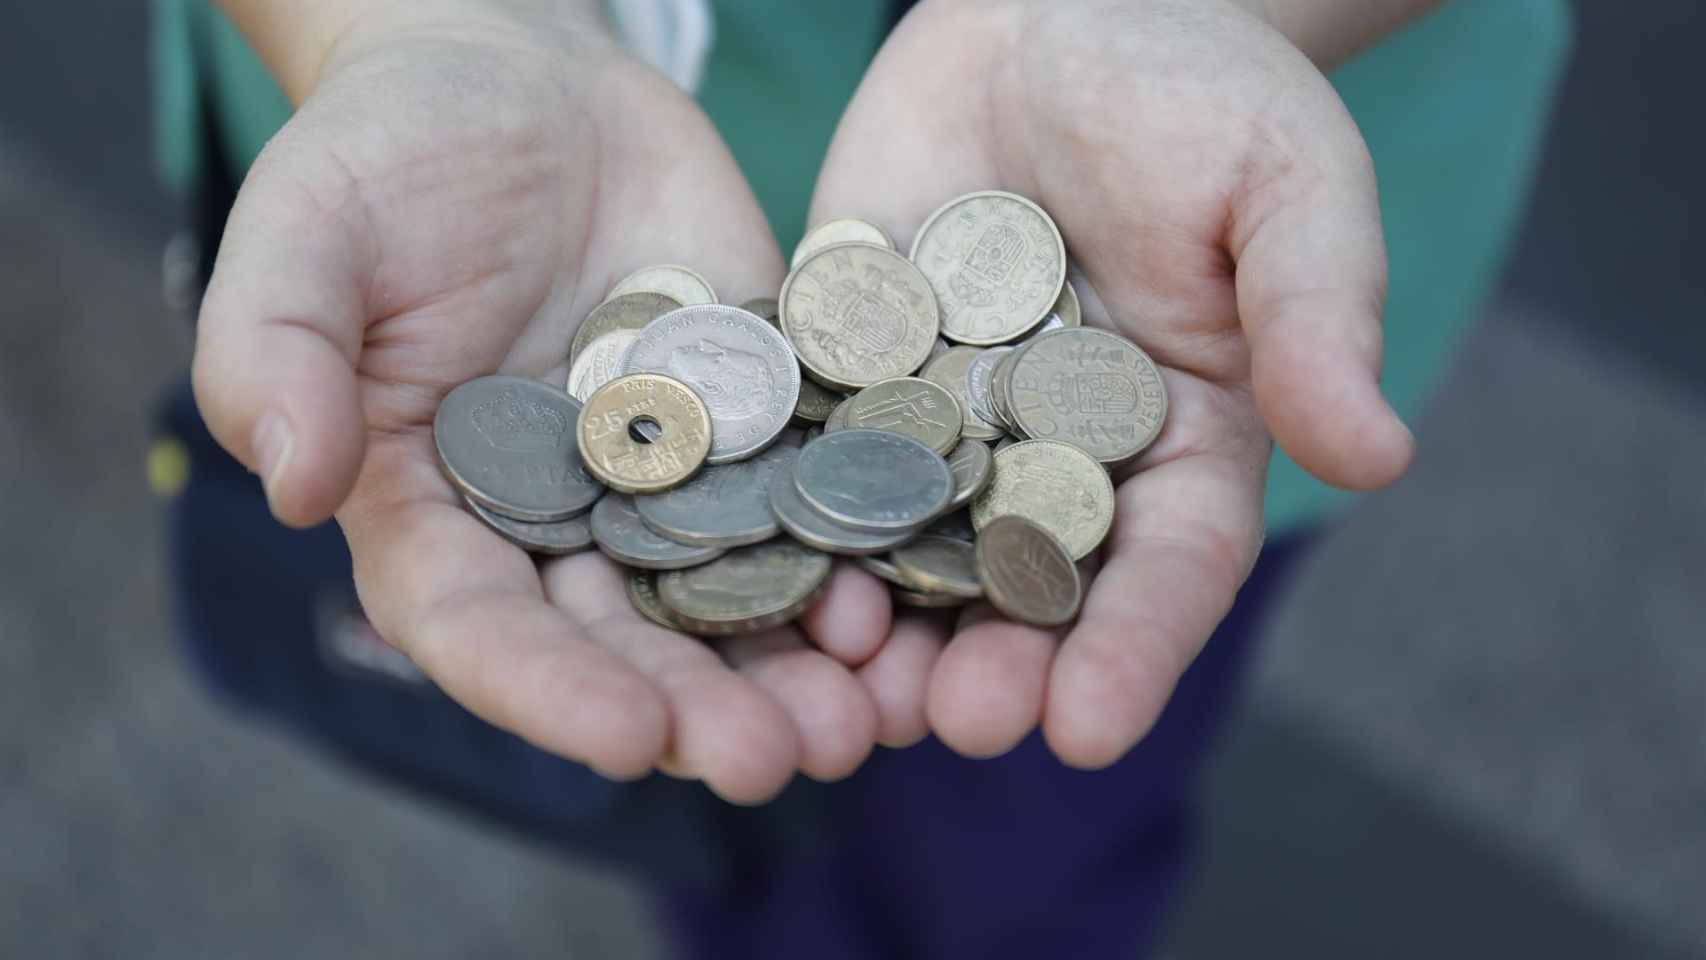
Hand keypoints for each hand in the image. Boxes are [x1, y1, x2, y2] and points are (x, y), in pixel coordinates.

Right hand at [193, 1, 889, 802]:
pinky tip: (914, 598)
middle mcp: (558, 521)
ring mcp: (671, 479)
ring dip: (796, 668)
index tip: (632, 739)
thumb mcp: (305, 227)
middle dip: (698, 709)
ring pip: (732, 600)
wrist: (530, 80)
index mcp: (433, 508)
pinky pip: (813, 502)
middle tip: (775, 759)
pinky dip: (860, 556)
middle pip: (624, 642)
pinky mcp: (761, 423)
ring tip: (864, 714)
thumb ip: (276, 349)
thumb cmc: (393, 149)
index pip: (481, 628)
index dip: (551, 691)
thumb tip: (289, 483)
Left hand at [811, 0, 1414, 766]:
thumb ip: (1314, 315)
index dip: (1132, 650)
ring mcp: (943, 420)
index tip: (1088, 729)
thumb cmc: (1197, 89)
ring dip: (882, 627)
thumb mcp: (1284, 186)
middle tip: (956, 726)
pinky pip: (812, 454)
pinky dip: (785, 515)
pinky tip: (746, 566)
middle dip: (995, 664)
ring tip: (848, 691)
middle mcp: (1057, 456)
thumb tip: (1377, 453)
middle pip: (1029, 588)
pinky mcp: (847, 370)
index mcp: (1179, 439)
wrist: (1056, 7)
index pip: (1169, 567)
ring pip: (911, 550)